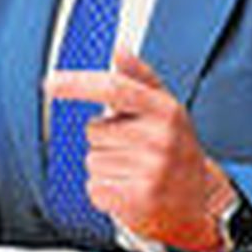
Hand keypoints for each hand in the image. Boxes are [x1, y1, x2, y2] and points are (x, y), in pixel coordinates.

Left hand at [43, 48, 236, 251]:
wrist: (201, 202)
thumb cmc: (178, 150)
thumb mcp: (167, 110)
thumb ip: (140, 77)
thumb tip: (119, 50)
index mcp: (166, 111)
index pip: (115, 88)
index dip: (78, 84)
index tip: (50, 82)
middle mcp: (160, 139)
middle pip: (94, 129)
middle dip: (105, 139)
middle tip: (133, 148)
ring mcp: (150, 171)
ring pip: (92, 160)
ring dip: (106, 166)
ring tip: (134, 170)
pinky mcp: (138, 200)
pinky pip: (94, 186)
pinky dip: (104, 190)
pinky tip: (129, 189)